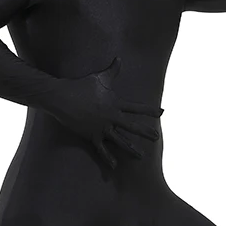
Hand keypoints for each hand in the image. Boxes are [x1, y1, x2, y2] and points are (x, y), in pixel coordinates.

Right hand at [44, 56, 162, 168]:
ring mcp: (102, 128)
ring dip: (131, 149)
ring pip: (120, 141)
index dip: (150, 110)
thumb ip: (113, 70)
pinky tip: (115, 166)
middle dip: (146, 132)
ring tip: (141, 157)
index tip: (162, 112)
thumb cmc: (81, 86)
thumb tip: (119, 58)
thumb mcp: (99, 77)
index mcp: (115, 104)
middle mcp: (111, 117)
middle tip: (156, 137)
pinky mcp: (92, 135)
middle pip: (132, 127)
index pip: (137, 108)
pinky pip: (102, 149)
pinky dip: (108, 158)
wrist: (63, 97)